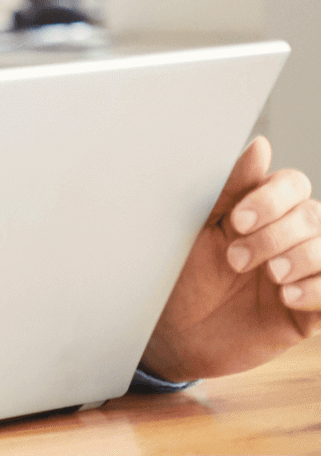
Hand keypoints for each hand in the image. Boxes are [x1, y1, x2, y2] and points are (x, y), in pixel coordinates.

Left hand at [142, 136, 320, 380]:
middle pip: (312, 215)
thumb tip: (261, 145)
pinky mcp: (311, 311)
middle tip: (236, 259)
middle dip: (276, 234)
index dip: (271, 199)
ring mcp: (303, 273)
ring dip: (300, 258)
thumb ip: (231, 189)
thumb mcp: (200, 231)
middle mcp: (288, 238)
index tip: (236, 222)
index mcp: (261, 212)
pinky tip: (286, 296)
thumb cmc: (181, 276)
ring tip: (270, 277)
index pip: (292, 185)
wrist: (173, 335)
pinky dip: (317, 289)